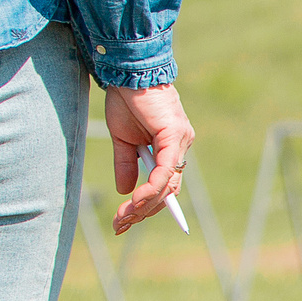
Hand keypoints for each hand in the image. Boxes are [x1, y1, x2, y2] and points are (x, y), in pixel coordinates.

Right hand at [103, 83, 194, 234]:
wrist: (127, 74)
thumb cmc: (127, 101)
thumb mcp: (123, 140)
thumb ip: (127, 165)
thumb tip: (126, 192)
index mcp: (172, 148)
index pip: (167, 185)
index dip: (150, 206)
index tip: (128, 222)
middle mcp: (181, 147)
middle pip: (168, 191)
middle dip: (144, 212)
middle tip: (120, 225)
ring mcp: (181, 141)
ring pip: (168, 185)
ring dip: (145, 205)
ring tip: (124, 218)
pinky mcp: (174, 135)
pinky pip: (166, 169)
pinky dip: (152, 187)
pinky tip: (137, 201)